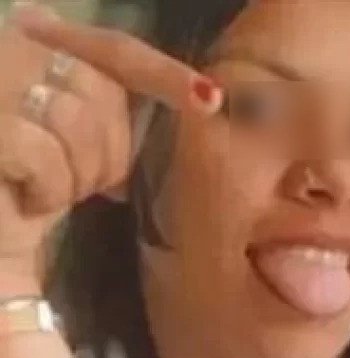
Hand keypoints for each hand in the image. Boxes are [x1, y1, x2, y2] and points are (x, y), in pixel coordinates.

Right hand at [0, 2, 221, 290]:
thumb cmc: (31, 191)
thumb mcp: (79, 142)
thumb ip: (110, 106)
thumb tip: (198, 98)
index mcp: (34, 43)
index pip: (116, 50)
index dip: (164, 72)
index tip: (208, 98)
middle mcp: (6, 51)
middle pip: (99, 86)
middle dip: (112, 145)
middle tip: (99, 184)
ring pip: (74, 119)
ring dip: (82, 171)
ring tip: (58, 192)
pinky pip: (42, 152)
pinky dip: (50, 188)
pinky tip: (32, 202)